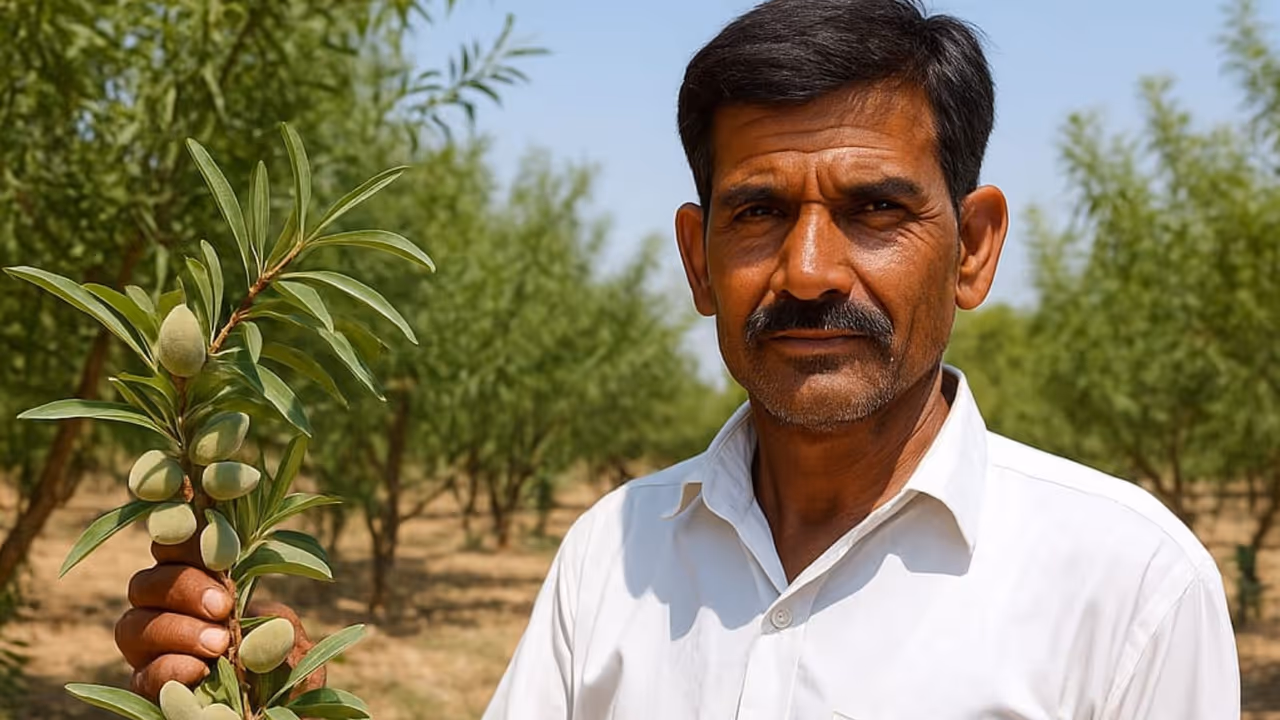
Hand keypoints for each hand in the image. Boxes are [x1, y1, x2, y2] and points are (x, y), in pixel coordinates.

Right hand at [117, 536, 324, 699]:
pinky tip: (200, 670)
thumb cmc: (285, 670)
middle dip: (183, 588)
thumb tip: (249, 611)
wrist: (283, 714)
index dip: (182, 539)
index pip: (173, 548)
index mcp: (201, 585)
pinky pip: (142, 674)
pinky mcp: (150, 689)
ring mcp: (152, 651)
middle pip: (145, 583)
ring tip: (218, 644)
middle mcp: (167, 612)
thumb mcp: (289, 638)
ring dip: (176, 630)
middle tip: (222, 607)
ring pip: (132, 626)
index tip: (215, 548)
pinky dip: (169, 668)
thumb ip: (272, 618)